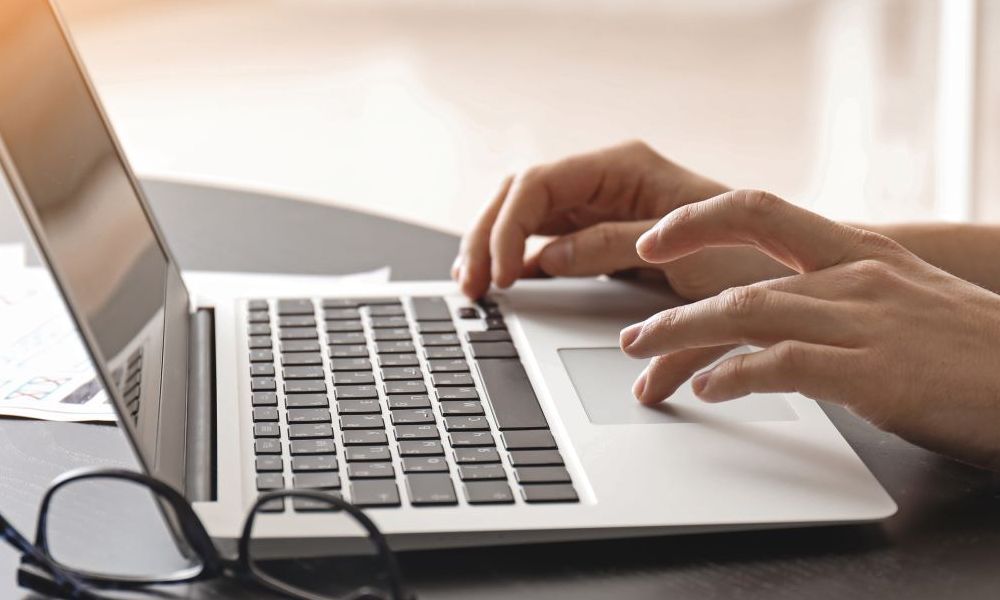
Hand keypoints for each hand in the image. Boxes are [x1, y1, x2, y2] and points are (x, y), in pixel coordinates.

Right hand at [452, 141, 790, 299]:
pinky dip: (520, 262)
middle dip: (487, 238)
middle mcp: (604, 180)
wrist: (783, 271)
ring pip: (525, 218)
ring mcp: (600, 206)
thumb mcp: (678, 250)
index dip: (507, 227)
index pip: (537, 183)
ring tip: (474, 286)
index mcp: (621, 167)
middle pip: (520, 197)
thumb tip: (545, 257)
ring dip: (493, 249)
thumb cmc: (746, 250)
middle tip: (472, 286)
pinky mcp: (602, 235)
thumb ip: (608, 246)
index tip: (501, 272)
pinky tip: (504, 284)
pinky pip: (546, 242)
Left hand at [621, 190, 999, 469]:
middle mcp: (856, 276)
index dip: (699, 218)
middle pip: (738, 277)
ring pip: (748, 314)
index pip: (762, 209)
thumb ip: (838, 295)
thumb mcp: (901, 300)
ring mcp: (865, 321)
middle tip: (631, 334)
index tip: (653, 236)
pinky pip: (783, 365)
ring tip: (645, 361)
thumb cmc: (972, 348)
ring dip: (684, 339)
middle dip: (673, 307)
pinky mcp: (875, 371)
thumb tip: (772, 312)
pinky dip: (735, 376)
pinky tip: (709, 391)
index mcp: (859, 250)